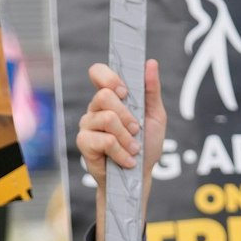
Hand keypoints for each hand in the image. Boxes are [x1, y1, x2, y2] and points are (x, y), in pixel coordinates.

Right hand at [76, 61, 164, 231]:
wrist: (139, 177)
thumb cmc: (146, 146)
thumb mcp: (155, 116)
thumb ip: (151, 90)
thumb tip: (151, 63)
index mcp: (110, 98)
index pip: (97, 73)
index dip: (109, 77)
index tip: (125, 91)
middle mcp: (95, 109)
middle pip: (104, 96)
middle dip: (127, 115)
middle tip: (137, 130)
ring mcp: (87, 125)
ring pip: (106, 118)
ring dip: (127, 137)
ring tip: (134, 149)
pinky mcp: (84, 144)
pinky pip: (104, 140)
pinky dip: (121, 151)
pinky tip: (127, 160)